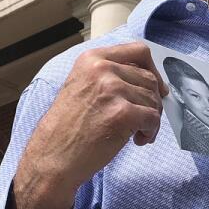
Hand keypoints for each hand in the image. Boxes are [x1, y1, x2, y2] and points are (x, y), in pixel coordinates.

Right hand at [10, 42, 167, 208]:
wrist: (52, 157)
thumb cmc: (68, 128)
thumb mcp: (83, 87)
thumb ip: (111, 77)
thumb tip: (150, 80)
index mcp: (92, 59)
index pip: (138, 51)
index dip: (153, 70)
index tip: (156, 87)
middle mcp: (102, 69)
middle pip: (149, 79)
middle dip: (152, 101)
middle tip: (143, 120)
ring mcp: (112, 89)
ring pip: (153, 100)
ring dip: (151, 120)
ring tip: (136, 133)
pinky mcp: (121, 113)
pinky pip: (153, 118)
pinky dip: (151, 132)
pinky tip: (138, 140)